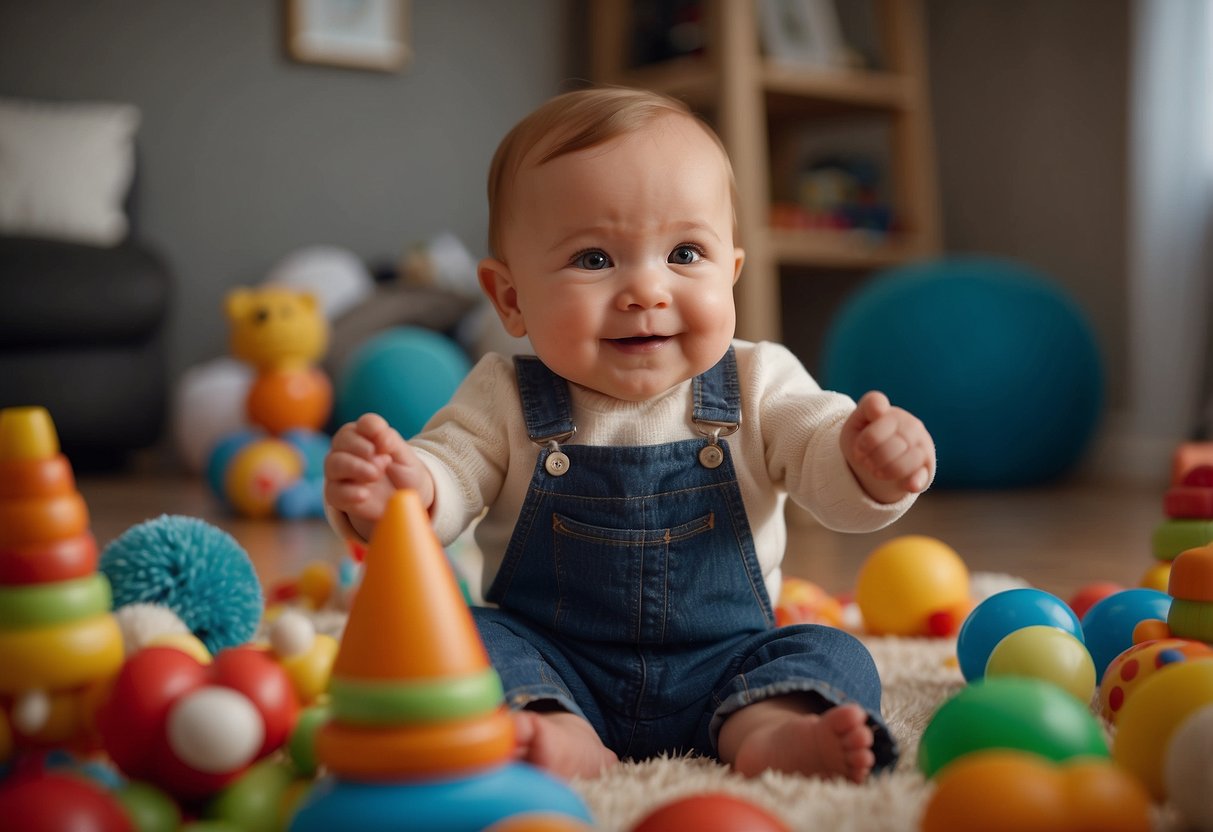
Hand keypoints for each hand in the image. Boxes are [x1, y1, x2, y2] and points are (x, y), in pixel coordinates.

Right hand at [323, 413, 434, 538]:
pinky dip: (349, 493)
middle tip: (382, 461)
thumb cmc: (403, 473)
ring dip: (355, 467)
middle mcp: (348, 450)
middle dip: (360, 447)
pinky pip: (334, 491)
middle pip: (342, 439)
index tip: (386, 443)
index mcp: (366, 435)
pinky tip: (364, 495)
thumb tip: (381, 439)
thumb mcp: (404, 456)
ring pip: (334, 463)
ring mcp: (339, 472)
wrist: (403, 501)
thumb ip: (391, 442)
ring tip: (375, 475)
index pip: (365, 424)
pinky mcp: (337, 494)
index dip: (373, 428)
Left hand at [840, 392, 934, 502]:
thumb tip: (880, 409)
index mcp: (891, 413)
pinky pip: (923, 474)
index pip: (882, 422)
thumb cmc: (865, 439)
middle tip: (865, 462)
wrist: (876, 461)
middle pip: (894, 444)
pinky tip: (908, 485)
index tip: (859, 449)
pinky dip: (916, 480)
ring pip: (909, 460)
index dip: (867, 440)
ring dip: (887, 470)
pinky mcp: (927, 466)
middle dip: (874, 457)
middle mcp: (911, 425)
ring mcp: (922, 445)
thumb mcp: (857, 423)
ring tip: (876, 472)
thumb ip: (866, 408)